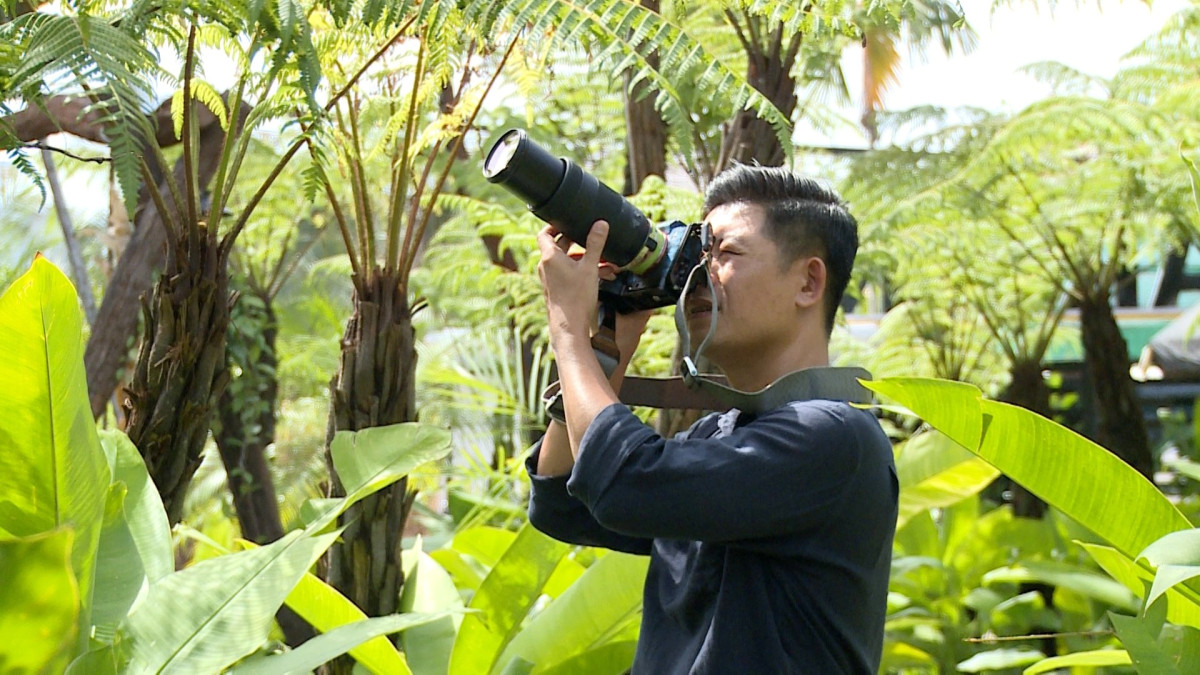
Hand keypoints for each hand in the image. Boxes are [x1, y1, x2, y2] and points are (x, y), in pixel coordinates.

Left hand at [536, 221, 609, 342]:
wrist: (570, 327)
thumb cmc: (577, 298)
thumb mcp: (589, 267)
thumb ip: (595, 244)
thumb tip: (600, 224)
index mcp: (550, 257)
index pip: (545, 233)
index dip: (555, 225)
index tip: (567, 221)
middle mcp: (546, 266)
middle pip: (558, 246)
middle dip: (576, 241)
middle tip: (590, 237)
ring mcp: (550, 278)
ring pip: (566, 261)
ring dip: (583, 258)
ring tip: (602, 260)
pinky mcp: (556, 289)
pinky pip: (567, 273)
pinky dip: (580, 270)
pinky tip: (599, 274)